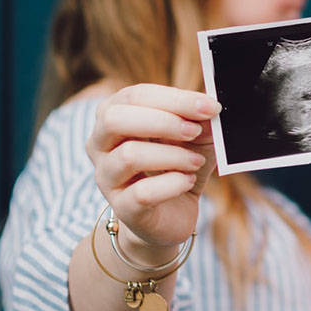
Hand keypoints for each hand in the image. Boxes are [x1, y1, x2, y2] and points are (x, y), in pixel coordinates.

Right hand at [86, 84, 220, 254]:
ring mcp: (106, 177)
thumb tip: (210, 105)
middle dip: (163, 121)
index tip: (209, 106)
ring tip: (195, 162)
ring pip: (129, 156)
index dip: (174, 98)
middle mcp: (99, 144)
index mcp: (113, 116)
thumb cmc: (178, 165)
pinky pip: (142, 193)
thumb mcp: (195, 137)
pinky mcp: (122, 207)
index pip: (134, 96)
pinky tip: (187, 182)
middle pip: (114, 119)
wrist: (172, 214)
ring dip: (172, 155)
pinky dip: (172, 184)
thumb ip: (200, 119)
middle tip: (194, 131)